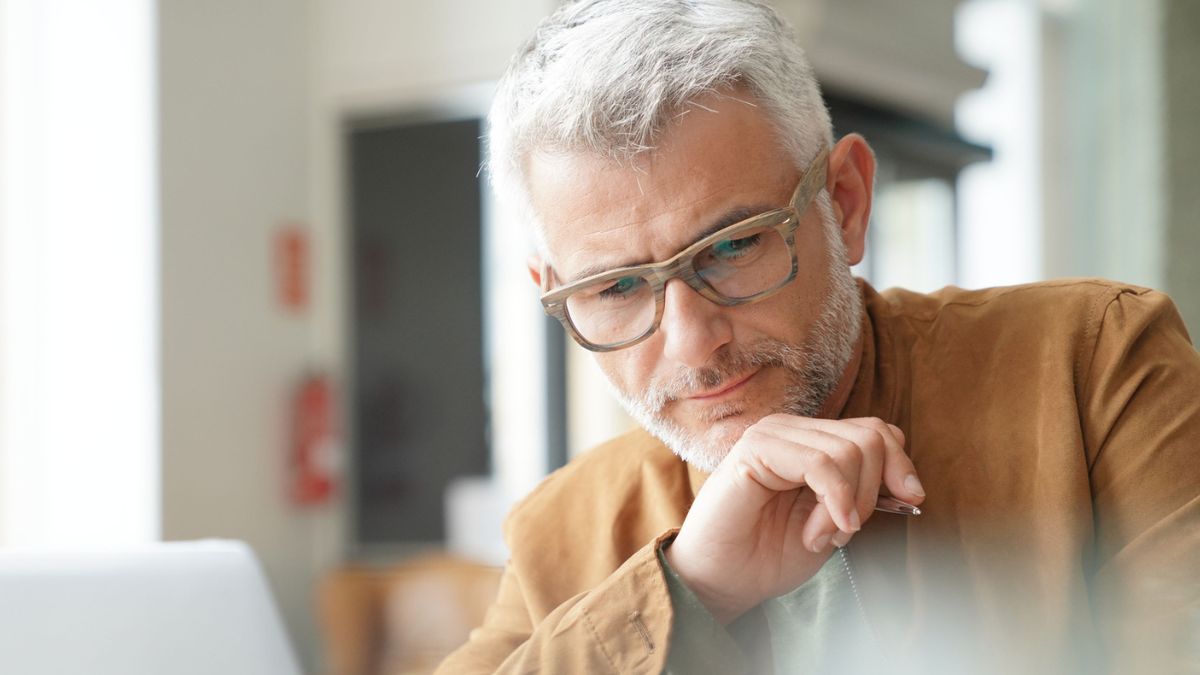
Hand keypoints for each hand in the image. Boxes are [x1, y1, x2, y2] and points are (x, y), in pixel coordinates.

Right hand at [664, 415, 924, 623]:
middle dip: (872, 492)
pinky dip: (833, 502)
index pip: (876, 431)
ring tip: (820, 536)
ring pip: (850, 450)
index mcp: (811, 441)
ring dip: (847, 505)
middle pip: (870, 438)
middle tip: (844, 531)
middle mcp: (793, 429)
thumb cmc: (771, 554)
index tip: (910, 502)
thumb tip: (911, 485)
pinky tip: (817, 533)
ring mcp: (773, 434)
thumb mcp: (834, 522)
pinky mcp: (756, 449)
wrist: (721, 580)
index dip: (899, 465)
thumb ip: (862, 494)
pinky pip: (820, 464)